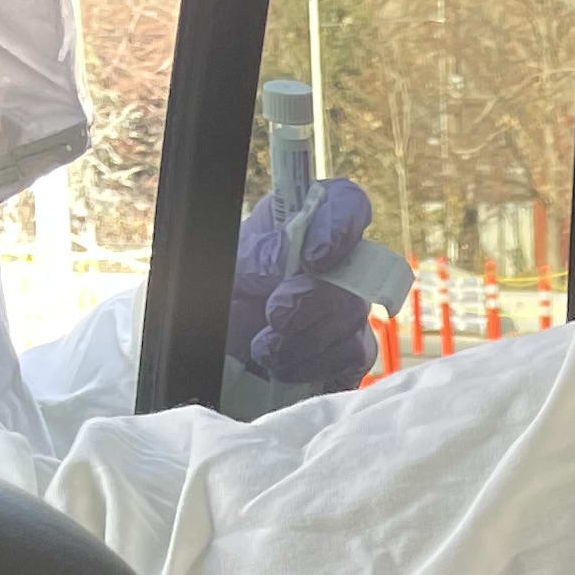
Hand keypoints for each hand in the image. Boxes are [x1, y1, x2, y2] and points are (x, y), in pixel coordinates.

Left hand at [232, 176, 381, 390]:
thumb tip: (289, 258)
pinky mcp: (350, 355)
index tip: (314, 258)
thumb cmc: (220, 304)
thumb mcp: (226, 272)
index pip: (346, 204)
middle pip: (359, 273)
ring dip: (305, 341)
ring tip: (264, 350)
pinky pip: (353, 359)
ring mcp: (347, 312)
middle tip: (275, 314)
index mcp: (302, 227)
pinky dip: (315, 368)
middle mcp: (335, 266)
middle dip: (314, 299)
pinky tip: (284, 370)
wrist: (215, 362)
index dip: (341, 226)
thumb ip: (256, 257)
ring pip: (356, 321)